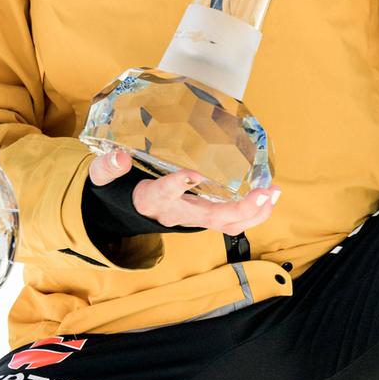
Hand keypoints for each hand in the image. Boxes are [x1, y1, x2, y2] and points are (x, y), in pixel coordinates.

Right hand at [87, 147, 278, 236]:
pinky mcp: (204, 217)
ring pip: (226, 223)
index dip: (176, 186)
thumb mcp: (105, 177)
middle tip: (262, 193)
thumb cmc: (121, 189)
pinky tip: (270, 197)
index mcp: (150, 200)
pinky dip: (254, 212)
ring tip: (273, 194)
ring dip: (254, 212)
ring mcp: (192, 218)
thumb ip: (109, 167)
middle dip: (238, 208)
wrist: (129, 211)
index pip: (161, 195)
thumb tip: (120, 156)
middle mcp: (175, 213)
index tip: (191, 174)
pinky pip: (233, 222)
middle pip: (208, 216)